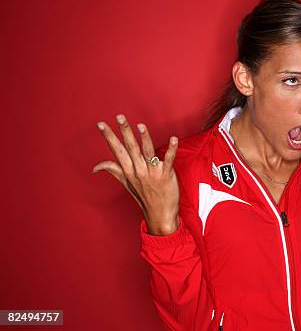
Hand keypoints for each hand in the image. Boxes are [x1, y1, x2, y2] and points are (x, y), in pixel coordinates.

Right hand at [92, 114, 179, 234]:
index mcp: (128, 171)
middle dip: (124, 131)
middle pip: (130, 148)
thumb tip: (96, 167)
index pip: (117, 150)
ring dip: (145, 138)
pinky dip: (171, 150)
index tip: (101, 124)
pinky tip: (174, 139)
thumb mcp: (126, 183)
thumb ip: (113, 171)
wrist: (160, 214)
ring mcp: (152, 173)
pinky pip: (168, 160)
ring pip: (147, 152)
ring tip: (141, 126)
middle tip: (120, 117)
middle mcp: (138, 170)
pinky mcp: (166, 174)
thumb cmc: (144, 197)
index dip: (109, 137)